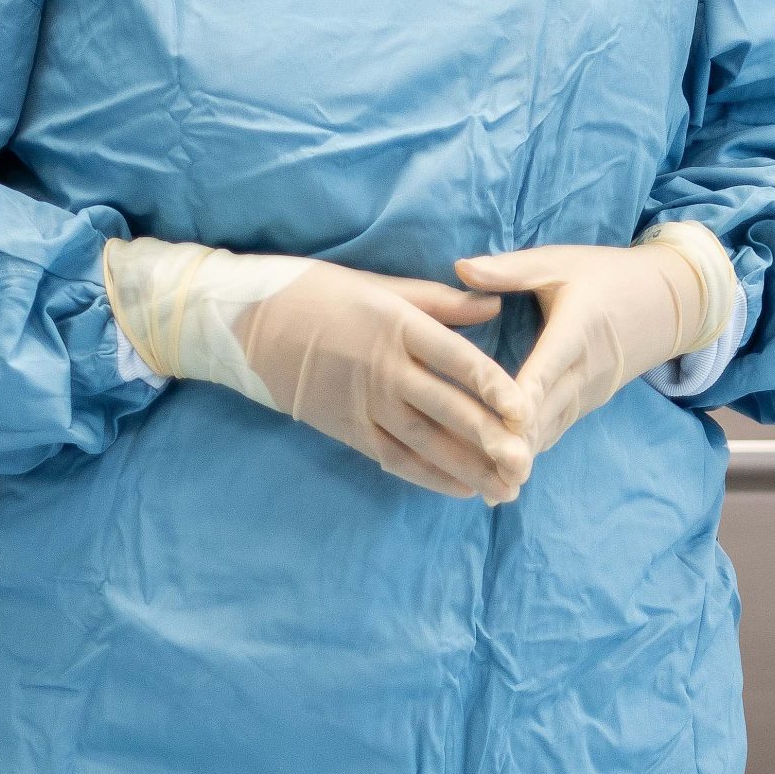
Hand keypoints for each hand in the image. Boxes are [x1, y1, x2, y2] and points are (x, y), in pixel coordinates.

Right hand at [104, 237, 533, 500]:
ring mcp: (363, 404)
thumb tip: (492, 307)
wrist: (247, 326)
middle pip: (446, 409)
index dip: (491, 385)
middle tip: (527, 464)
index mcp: (395, 325)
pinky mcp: (347, 429)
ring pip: (425, 442)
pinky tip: (464, 489)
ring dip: (469, 468)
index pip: (454, 359)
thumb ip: (439, 302)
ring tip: (506, 488)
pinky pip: (395, 458)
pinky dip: (431, 476)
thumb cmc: (317, 293)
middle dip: (490, 440)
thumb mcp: (379, 283)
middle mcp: (383, 369)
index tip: (524, 407)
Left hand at [451, 226, 740, 456]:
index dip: (526, 395)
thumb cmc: (605, 276)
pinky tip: (500, 481)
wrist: (666, 303)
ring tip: (489, 490)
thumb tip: (461, 268)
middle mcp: (584, 369)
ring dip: (522, 458)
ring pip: (550, 430)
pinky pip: (553, 432)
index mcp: (577, 329)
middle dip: (519, 443)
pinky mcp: (583, 405)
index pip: (548, 367)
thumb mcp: (560, 262)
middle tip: (487, 474)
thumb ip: (510, 269)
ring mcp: (586, 393)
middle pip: (547, 412)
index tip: (505, 420)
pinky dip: (529, 453)